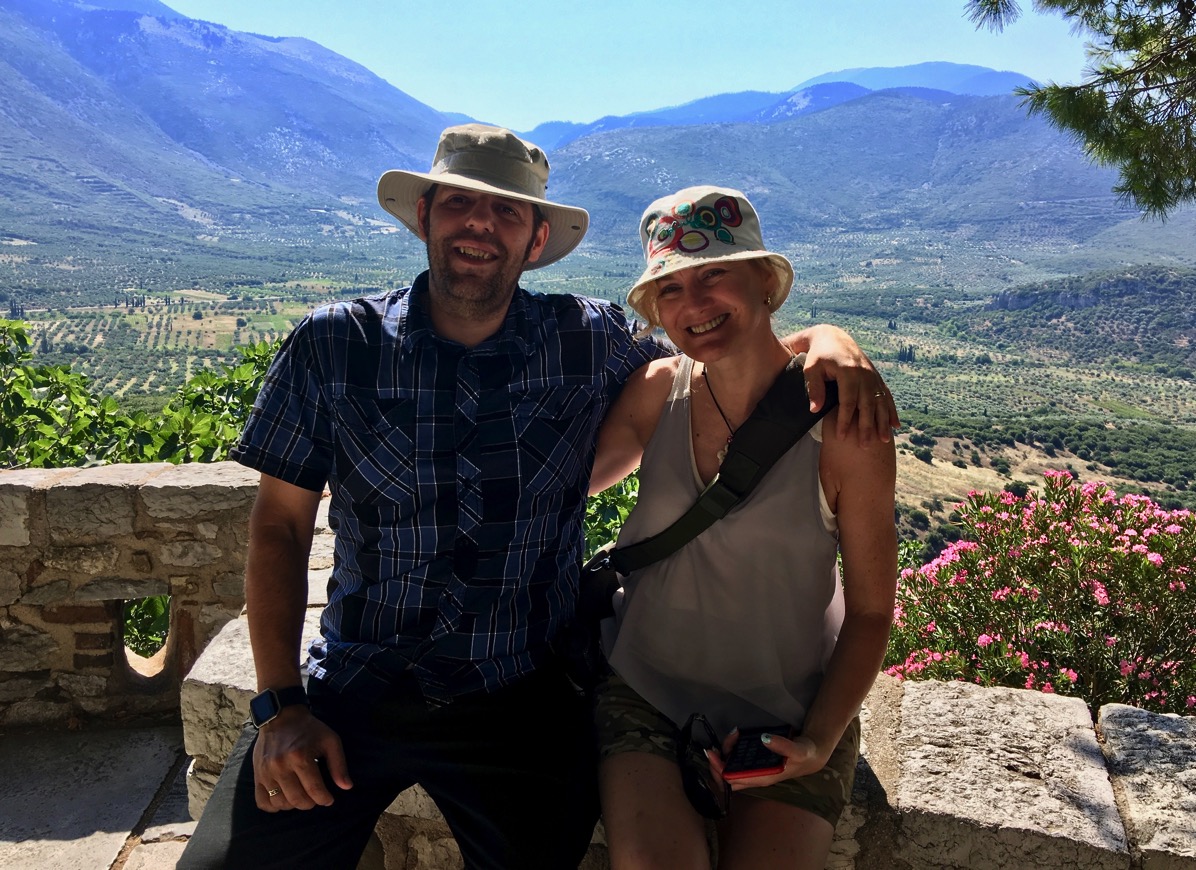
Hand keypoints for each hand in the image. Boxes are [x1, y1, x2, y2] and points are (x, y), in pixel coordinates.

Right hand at [252, 705, 352, 810]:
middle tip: (315, 798)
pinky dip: (273, 806)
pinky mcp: (257, 774)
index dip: (324, 799)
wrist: (281, 716)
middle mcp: (281, 766)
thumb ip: (339, 765)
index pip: (314, 790)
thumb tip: (347, 787)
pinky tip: (283, 799)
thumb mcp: (330, 740)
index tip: (329, 799)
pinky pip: (262, 802)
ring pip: (280, 803)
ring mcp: (266, 772)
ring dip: (293, 805)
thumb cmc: (309, 729)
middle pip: (297, 800)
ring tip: (301, 796)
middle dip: (311, 803)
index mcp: (300, 757)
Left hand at [708, 729, 826, 790]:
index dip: (719, 769)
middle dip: (718, 761)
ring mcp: (755, 770)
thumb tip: (764, 738)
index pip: (732, 780)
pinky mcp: (756, 762)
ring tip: (733, 734)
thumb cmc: (805, 755)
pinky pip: (738, 759)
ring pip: (731, 766)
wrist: (812, 753)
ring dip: (726, 752)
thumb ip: (783, 745)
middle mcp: (755, 776)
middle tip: (718, 743)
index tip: (713, 753)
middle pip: (727, 776)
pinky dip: (733, 748)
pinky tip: (737, 735)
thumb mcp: (798, 750)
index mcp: (762, 778)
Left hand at [801, 325, 899, 444]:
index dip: (845, 420)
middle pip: (867, 405)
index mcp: (848, 372)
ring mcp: (872, 375)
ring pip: (880, 402)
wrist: (833, 337)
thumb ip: (814, 388)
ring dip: (883, 422)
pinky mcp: (876, 377)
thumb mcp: (811, 368)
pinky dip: (891, 410)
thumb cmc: (818, 355)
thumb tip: (815, 411)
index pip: (847, 402)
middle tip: (866, 446)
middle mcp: (864, 374)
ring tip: (884, 440)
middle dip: (867, 426)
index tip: (842, 437)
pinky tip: (895, 425)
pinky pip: (886, 396)